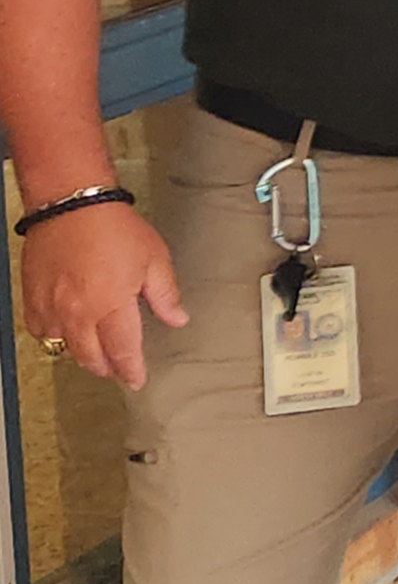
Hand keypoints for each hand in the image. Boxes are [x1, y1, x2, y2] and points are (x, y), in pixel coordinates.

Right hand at [17, 200, 186, 390]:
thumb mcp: (154, 259)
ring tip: (97, 354)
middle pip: (91, 357)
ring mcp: (52, 307)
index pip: (123, 351)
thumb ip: (165, 295)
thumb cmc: (112, 227)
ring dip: (82, 355)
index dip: (131, 369)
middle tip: (120, 370)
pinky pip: (41, 331)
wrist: (71, 204)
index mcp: (111, 305)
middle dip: (108, 368)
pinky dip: (55, 337)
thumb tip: (177, 318)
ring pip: (64, 348)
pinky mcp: (33, 298)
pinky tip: (68, 333)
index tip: (137, 379)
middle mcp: (78, 313)